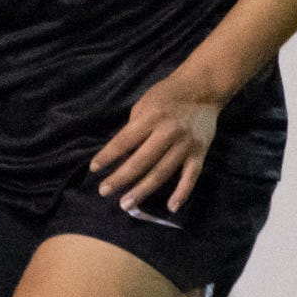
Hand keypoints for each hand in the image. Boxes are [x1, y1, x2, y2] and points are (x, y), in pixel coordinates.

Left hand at [92, 73, 225, 213]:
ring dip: (143, 190)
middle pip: (141, 161)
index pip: (124, 141)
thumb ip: (133, 130)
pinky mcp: (200, 153)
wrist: (204, 88)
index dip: (107, 156)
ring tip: (126, 204)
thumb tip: (121, 157)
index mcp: (151, 117)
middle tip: (104, 192)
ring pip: (162, 172)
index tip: (93, 169)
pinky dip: (182, 193)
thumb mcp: (143, 105)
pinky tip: (171, 208)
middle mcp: (168, 132)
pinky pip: (191, 177)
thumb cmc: (166, 96)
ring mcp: (186, 145)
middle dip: (120, 178)